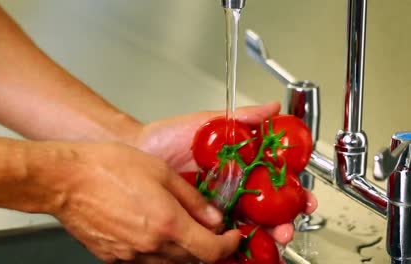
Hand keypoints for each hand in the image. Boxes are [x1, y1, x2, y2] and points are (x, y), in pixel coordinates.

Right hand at [35, 142, 239, 262]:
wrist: (65, 180)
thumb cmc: (108, 168)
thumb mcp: (160, 171)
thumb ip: (192, 198)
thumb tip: (213, 216)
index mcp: (167, 223)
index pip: (211, 251)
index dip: (228, 246)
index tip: (232, 236)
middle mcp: (151, 245)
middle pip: (192, 258)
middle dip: (205, 244)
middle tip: (206, 226)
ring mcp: (130, 255)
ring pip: (169, 261)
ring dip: (181, 248)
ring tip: (175, 224)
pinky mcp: (113, 257)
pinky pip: (144, 260)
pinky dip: (156, 249)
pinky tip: (148, 227)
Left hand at [135, 102, 317, 244]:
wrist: (135, 154)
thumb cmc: (167, 137)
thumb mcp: (206, 122)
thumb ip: (240, 118)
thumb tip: (272, 109)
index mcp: (239, 164)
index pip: (274, 180)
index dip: (292, 190)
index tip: (304, 197)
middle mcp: (232, 187)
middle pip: (267, 208)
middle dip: (283, 220)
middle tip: (287, 227)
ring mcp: (217, 206)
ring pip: (248, 225)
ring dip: (264, 236)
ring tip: (270, 240)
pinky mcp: (199, 220)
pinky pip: (219, 236)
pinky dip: (233, 246)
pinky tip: (242, 249)